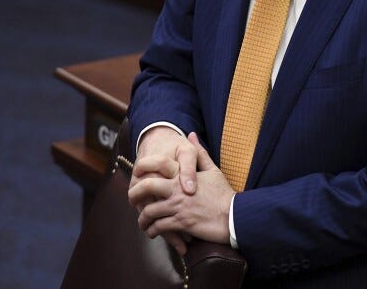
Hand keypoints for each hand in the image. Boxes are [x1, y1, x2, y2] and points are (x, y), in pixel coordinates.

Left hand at [130, 133, 233, 253]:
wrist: (234, 215)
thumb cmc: (224, 194)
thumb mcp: (212, 169)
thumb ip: (199, 152)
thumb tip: (191, 134)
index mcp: (183, 174)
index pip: (156, 165)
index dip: (142, 168)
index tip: (136, 175)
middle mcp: (177, 189)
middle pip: (146, 187)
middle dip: (134, 194)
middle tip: (131, 200)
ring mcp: (178, 206)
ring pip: (149, 211)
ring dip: (142, 218)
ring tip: (143, 222)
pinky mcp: (181, 223)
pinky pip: (159, 227)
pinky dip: (152, 230)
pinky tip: (153, 232)